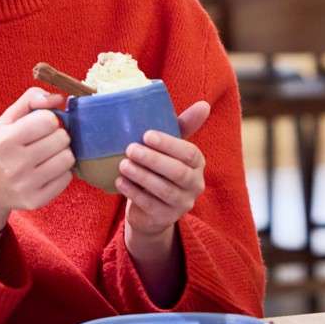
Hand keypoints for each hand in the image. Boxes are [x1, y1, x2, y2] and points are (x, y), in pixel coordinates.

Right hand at [0, 87, 74, 231]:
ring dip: (61, 153)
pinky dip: (60, 172)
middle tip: (42, 141)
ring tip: (46, 155)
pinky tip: (45, 171)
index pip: (48, 120)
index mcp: (4, 141)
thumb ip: (30, 100)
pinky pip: (66, 178)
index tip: (38, 126)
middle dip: (56, 135)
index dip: (47, 119)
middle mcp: (14, 165)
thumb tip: (59, 98)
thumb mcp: (4, 121)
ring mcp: (25, 186)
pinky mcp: (35, 201)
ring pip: (68, 158)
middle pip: (62, 138)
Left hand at [117, 101, 209, 240]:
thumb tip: (204, 104)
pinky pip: (150, 205)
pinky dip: (134, 192)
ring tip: (123, 164)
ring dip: (142, 176)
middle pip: (178, 173)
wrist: (150, 208)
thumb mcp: (169, 147)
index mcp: (197, 163)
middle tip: (130, 149)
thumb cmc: (159, 168)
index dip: (169, 144)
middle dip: (153, 160)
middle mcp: (195, 185)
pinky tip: (121, 181)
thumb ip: (183, 126)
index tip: (146, 134)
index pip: (189, 153)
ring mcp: (182, 204)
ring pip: (164, 190)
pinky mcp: (165, 218)